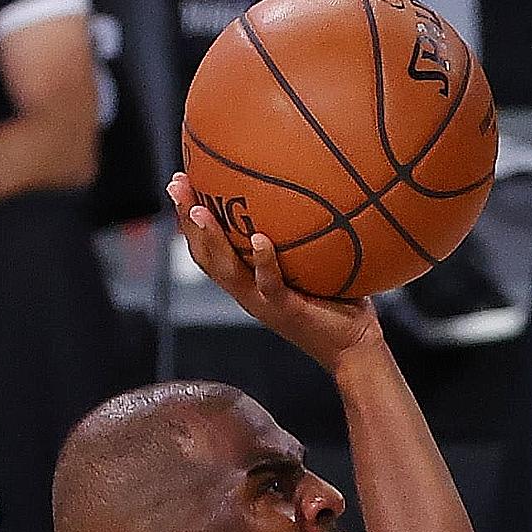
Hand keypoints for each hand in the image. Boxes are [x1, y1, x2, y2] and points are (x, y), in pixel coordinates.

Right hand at [166, 173, 380, 370]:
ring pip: (227, 271)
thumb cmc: (340, 305)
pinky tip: (259, 239)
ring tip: (199, 209)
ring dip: (210, 239)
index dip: (190, 219)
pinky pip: (270, 284)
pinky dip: (263, 261)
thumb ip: (303, 236)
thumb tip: (315, 187)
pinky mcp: (287, 310)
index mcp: (249, 282)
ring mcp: (264, 303)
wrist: (355, 348)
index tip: (183, 182)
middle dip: (187, 220)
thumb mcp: (314, 264)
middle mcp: (249, 293)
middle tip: (177, 184)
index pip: (209, 249)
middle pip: (205, 256)